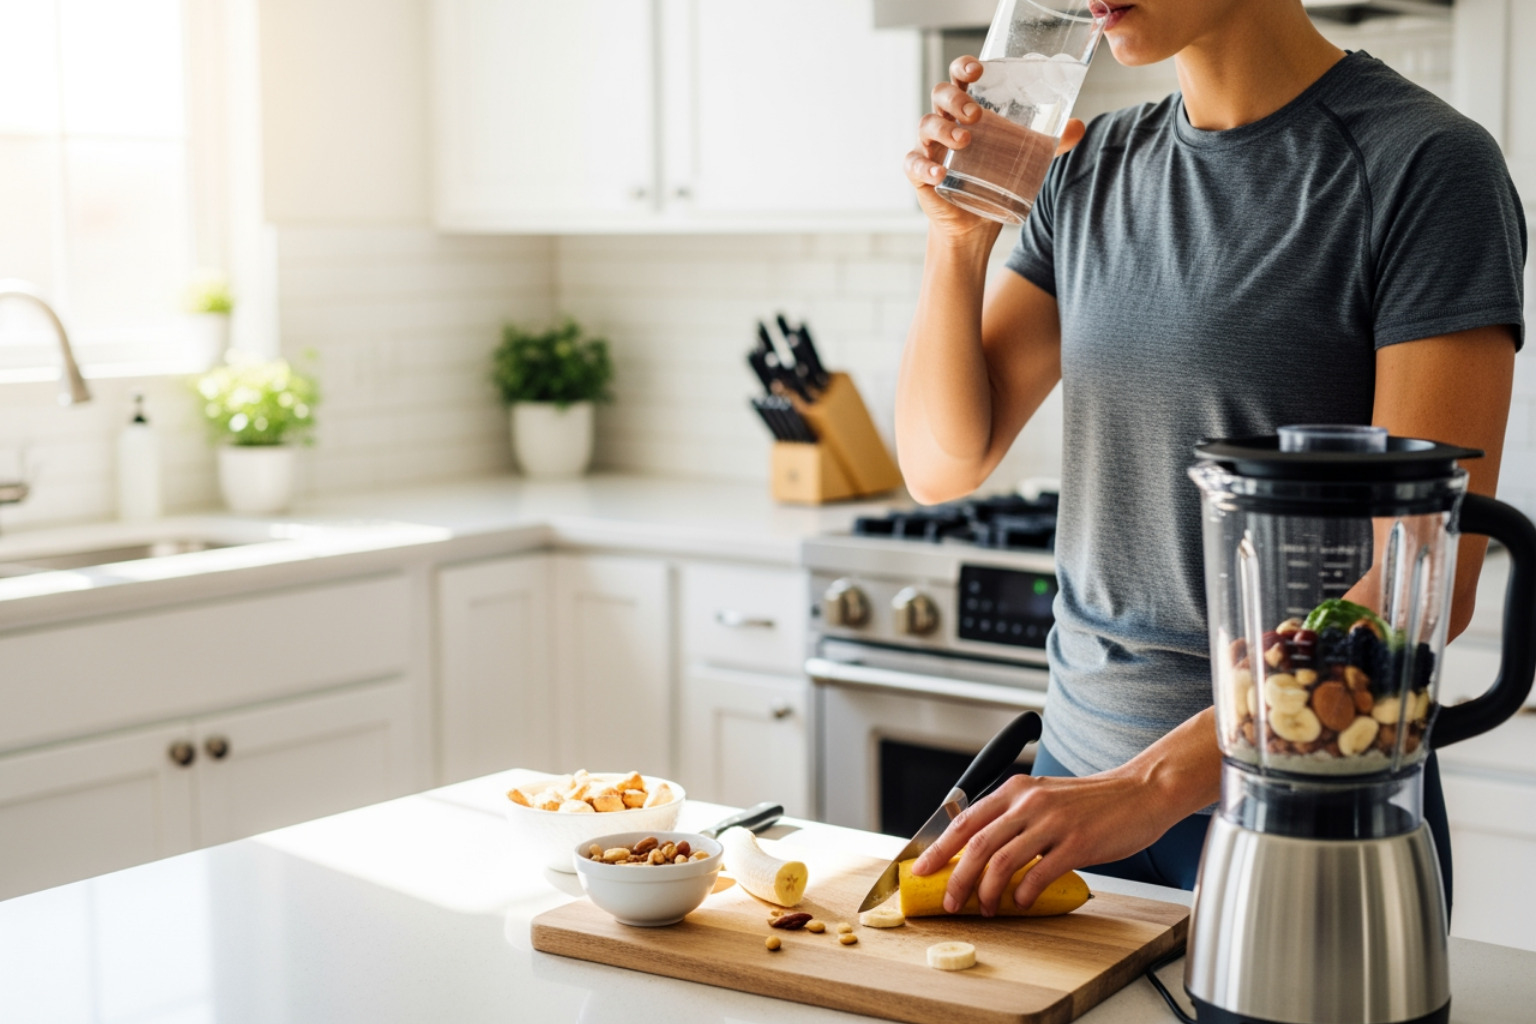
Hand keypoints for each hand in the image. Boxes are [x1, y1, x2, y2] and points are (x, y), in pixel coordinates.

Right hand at [904, 55, 1086, 240]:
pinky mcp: (920, 174)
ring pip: (926, 124)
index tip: (978, 69)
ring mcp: (930, 147)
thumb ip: (1050, 144)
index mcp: (966, 110)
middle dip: (956, 98)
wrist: (975, 222)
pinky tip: (939, 174)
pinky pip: (913, 164)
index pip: (959, 78)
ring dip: (944, 129)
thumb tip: (1078, 127)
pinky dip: (924, 167)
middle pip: (940, 95)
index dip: (963, 67)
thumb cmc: (994, 178)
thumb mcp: (1024, 158)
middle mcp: (945, 122)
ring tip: (965, 140)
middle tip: (976, 114)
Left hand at [908, 770, 1175, 915]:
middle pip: (977, 844)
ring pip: (1002, 860)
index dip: (939, 848)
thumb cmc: (1093, 801)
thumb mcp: (1044, 797)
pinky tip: (1021, 903)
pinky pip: (1039, 873)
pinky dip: (1024, 893)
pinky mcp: (1077, 843)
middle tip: (949, 902)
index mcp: (1016, 789)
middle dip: (956, 878)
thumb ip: (1014, 817)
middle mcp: (1029, 801)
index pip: (965, 820)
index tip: (922, 871)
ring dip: (987, 891)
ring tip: (985, 909)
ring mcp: (1053, 822)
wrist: (1141, 792)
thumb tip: (981, 852)